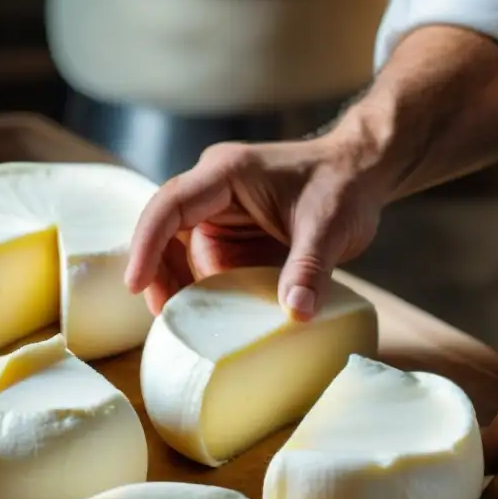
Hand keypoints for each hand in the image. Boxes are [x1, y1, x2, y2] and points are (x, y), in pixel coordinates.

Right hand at [124, 132, 389, 318]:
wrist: (361, 175)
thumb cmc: (343, 186)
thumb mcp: (329, 228)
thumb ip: (309, 269)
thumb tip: (296, 313)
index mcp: (226, 174)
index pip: (170, 206)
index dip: (147, 244)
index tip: (136, 284)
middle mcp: (213, 191)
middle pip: (164, 232)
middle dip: (158, 274)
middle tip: (166, 319)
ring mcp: (220, 215)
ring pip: (180, 253)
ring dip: (179, 286)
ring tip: (185, 325)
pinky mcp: (232, 238)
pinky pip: (206, 266)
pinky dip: (205, 292)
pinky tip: (212, 320)